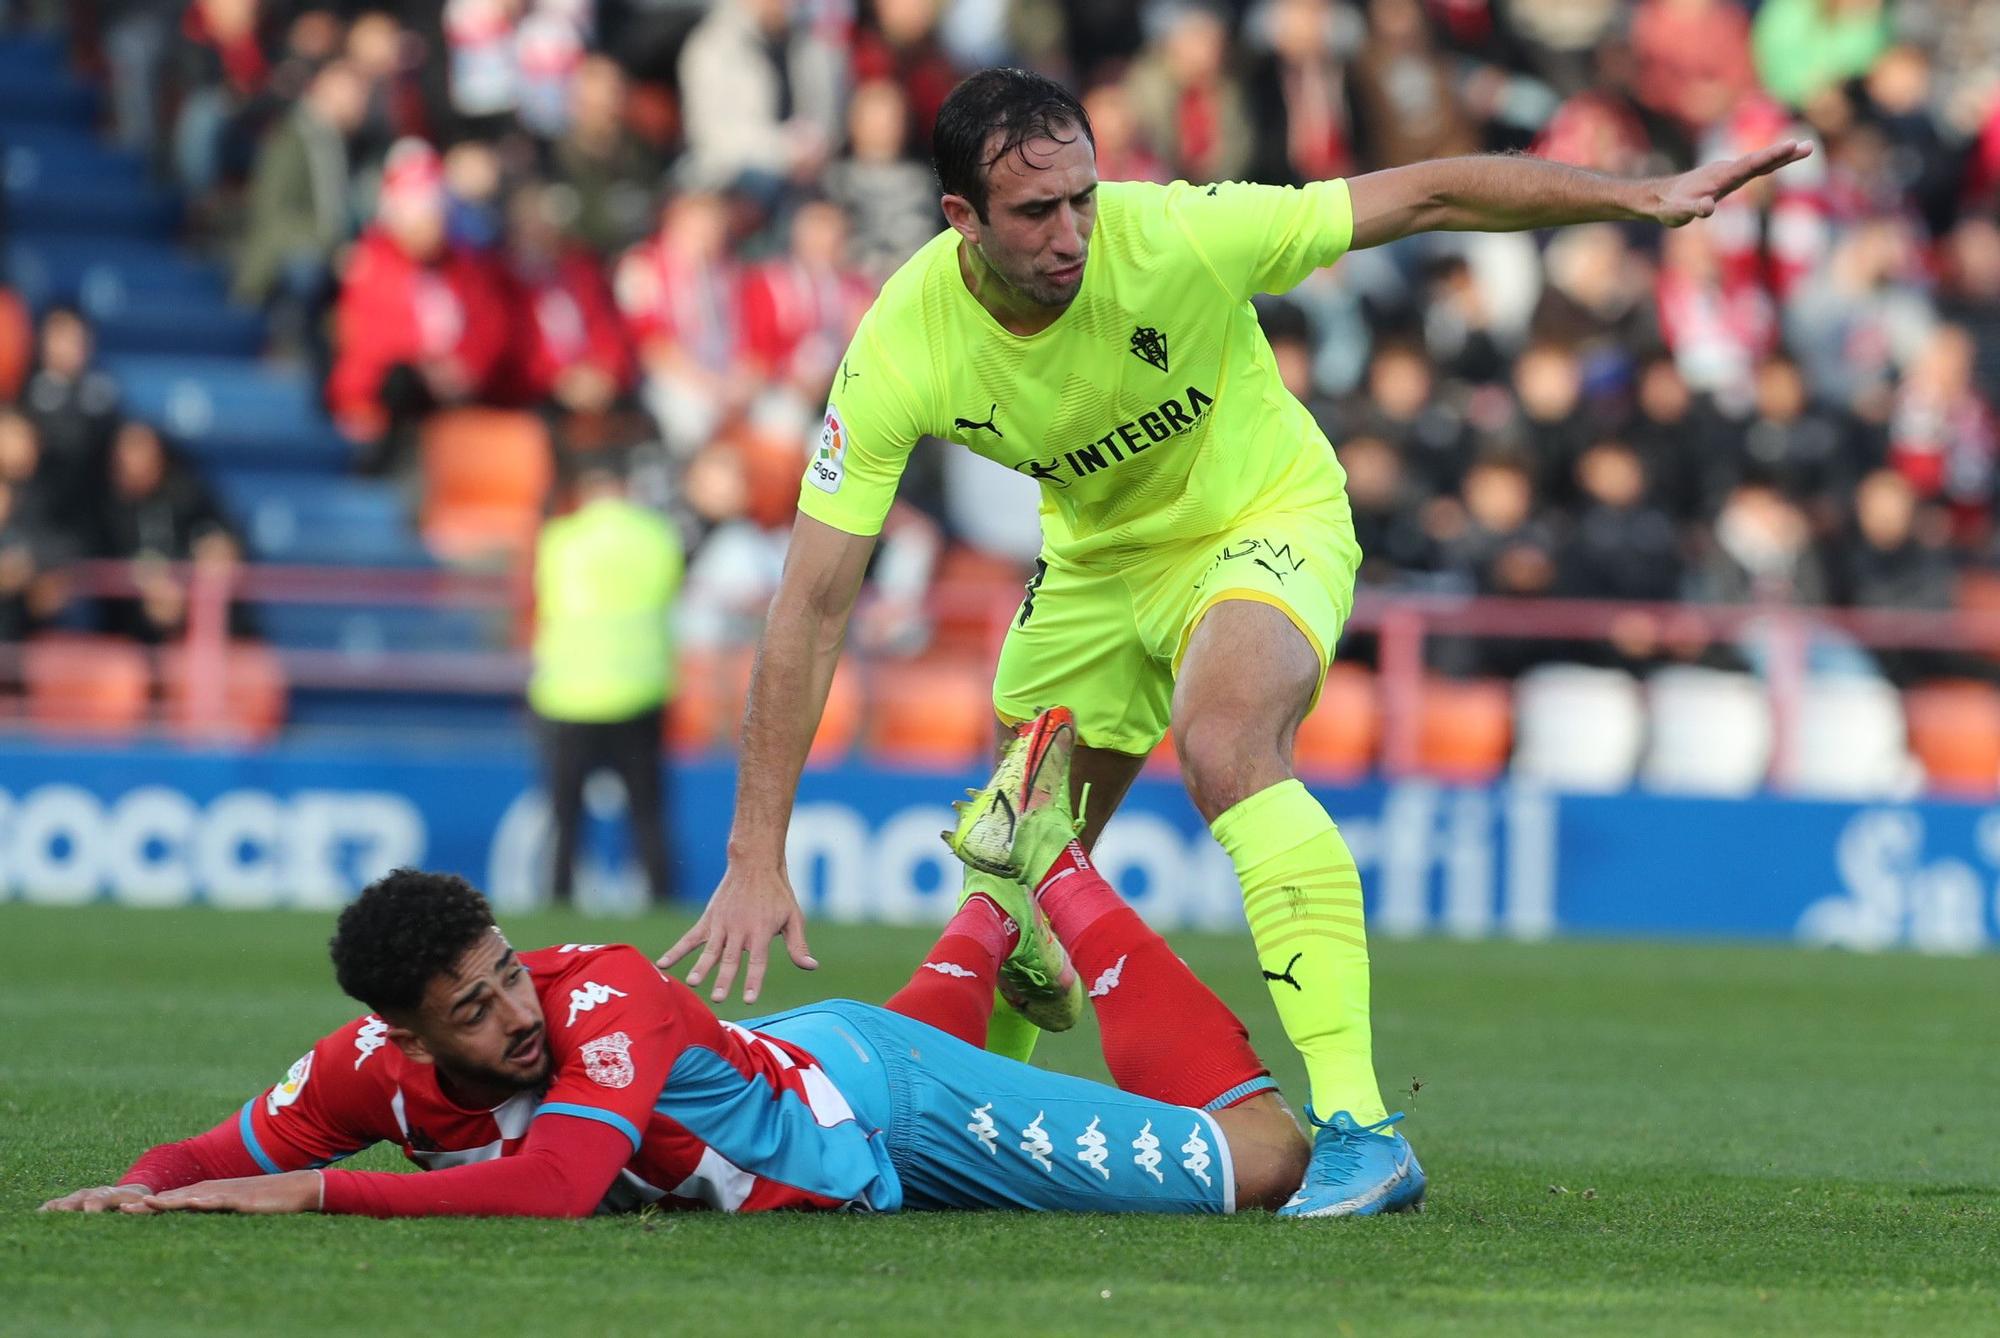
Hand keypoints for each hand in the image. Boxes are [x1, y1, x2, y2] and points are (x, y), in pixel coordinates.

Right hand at [39, 1184, 152, 1212]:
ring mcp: (79, 1197)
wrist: (128, 1193)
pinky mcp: (70, 1202)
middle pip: (79, 1198)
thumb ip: (138, 1208)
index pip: (101, 1198)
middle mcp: (92, 1193)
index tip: (89, 1211)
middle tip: (61, 1212)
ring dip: (56, 1209)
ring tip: (43, 1216)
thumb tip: (129, 1210)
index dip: (95, 1205)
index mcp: (111, 1194)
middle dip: (70, 1205)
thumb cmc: (135, 1203)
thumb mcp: (141, 1205)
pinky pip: (56, 1205)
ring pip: (66, 1201)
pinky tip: (38, 1217)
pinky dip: (48, 1210)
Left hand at [126, 1171, 321, 1215]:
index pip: (174, 1198)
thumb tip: (198, 1217)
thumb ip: (216, 1209)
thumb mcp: (235, 1206)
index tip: (126, 1211)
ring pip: (190, 1196)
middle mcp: (214, 1189)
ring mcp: (226, 1192)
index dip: (150, 1205)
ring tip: (143, 1205)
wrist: (298, 1188)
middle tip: (121, 1210)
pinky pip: (219, 1199)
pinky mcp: (242, 1198)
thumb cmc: (267, 1200)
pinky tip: (189, 1202)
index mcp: (210, 1192)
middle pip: (175, 1196)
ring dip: (166, 1201)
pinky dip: (202, 1200)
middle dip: (148, 1203)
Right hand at [657, 862, 816, 1003]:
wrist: (755, 864)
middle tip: (718, 998)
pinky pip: (690, 938)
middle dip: (724, 979)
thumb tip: (811, 967)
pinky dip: (677, 951)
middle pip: (731, 959)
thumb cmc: (778, 894)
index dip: (753, 981)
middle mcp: (740, 929)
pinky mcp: (709, 920)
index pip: (758, 962)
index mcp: (761, 931)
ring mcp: (722, 924)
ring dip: (702, 967)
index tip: (748, 1000)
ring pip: (711, 950)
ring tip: (693, 983)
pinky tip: (663, 965)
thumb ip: (798, 945)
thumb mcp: (793, 918)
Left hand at [1650, 139, 1812, 226]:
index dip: (1770, 156)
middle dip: (1783, 154)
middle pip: (1759, 161)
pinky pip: (1753, 168)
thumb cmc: (1668, 207)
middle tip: (1809, 146)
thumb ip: (1691, 210)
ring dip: (1781, 156)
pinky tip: (1784, 157)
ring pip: (1758, 162)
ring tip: (1806, 148)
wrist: (1659, 197)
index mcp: (1719, 177)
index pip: (1749, 165)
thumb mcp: (1677, 213)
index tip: (1790, 146)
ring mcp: (1728, 173)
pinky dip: (1771, 162)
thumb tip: (1708, 207)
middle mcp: (1726, 170)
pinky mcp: (1728, 177)